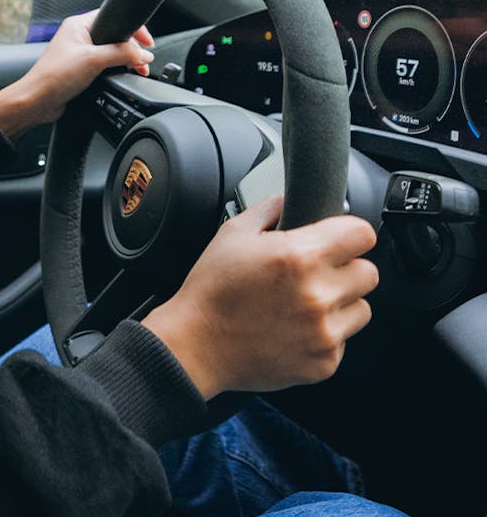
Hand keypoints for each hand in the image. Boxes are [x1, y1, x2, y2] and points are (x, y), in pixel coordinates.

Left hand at [0, 9, 153, 140]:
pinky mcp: (81, 71)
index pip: (113, 17)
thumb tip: (143, 54)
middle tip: (143, 62)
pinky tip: (122, 78)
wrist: (37, 102)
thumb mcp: (94, 60)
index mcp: (78, 24)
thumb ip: (122, 54)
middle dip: (132, 49)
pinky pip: (104, 67)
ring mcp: (80, 54)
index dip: (133, 29)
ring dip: (125, 61)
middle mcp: (78, 37)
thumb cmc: (53, 77)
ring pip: (111, 53)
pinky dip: (116, 71)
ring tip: (137, 70)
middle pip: (115, 36)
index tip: (147, 43)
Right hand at [141, 195, 379, 399]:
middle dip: (345, 270)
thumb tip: (288, 200)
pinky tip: (294, 331)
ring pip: (361, 309)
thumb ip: (268, 209)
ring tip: (304, 306)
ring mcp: (324, 332)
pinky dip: (325, 336)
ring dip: (340, 304)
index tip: (339, 240)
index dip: (349, 233)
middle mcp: (318, 294)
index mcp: (299, 257)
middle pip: (368, 273)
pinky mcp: (324, 362)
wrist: (195, 345)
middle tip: (315, 275)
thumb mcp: (231, 234)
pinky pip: (343, 341)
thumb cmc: (210, 292)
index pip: (362, 234)